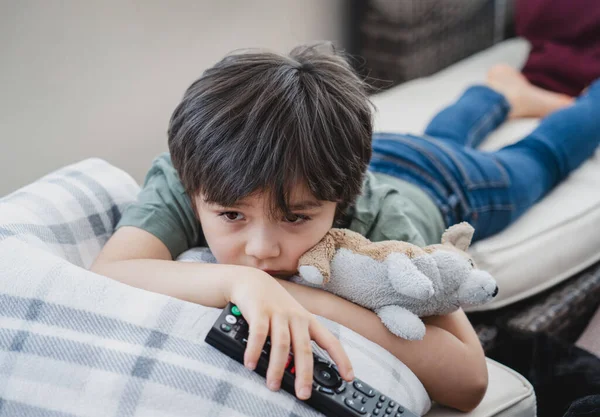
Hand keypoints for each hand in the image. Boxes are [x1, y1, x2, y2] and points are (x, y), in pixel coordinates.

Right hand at [225, 268, 353, 399]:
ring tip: (273, 385)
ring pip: (282, 343)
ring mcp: (278, 313)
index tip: (348, 377)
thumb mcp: (291, 320)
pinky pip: (258, 333)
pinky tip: (251, 364)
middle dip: (304, 373)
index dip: (341, 359)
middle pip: (304, 348)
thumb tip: (299, 372)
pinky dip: (254, 350)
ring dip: (277, 366)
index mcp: (308, 321)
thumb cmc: (274, 305)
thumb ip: (296, 342)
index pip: (330, 341)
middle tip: (303, 393)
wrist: (252, 280)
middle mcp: (296, 317)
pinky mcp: (259, 310)